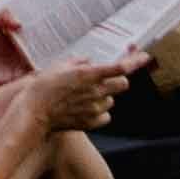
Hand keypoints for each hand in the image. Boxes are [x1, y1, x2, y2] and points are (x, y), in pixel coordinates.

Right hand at [5, 57, 136, 141]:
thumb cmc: (43, 87)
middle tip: (103, 79)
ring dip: (105, 96)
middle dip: (117, 80)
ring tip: (84, 96)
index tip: (145, 56)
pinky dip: (99, 111)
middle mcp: (95, 91)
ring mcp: (95, 108)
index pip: (120, 67)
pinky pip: (105, 115)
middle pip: (122, 85)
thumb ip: (78, 62)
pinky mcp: (92, 122)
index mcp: (88, 74)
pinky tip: (84, 109)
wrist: (34, 113)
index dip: (135, 61)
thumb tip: (88, 61)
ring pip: (112, 100)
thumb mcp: (58, 66)